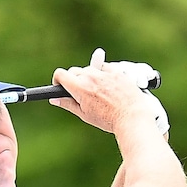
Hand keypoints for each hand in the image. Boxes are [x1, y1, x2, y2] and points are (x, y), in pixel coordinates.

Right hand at [52, 48, 168, 136]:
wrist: (131, 116)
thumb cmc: (108, 119)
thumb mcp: (84, 114)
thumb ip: (68, 104)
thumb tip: (54, 99)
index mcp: (80, 87)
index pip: (61, 74)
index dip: (58, 80)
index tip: (60, 86)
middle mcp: (91, 76)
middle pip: (75, 71)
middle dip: (74, 80)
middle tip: (80, 94)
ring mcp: (104, 72)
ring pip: (90, 69)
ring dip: (89, 77)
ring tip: (97, 93)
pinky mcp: (116, 71)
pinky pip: (104, 68)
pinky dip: (103, 75)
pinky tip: (108, 87)